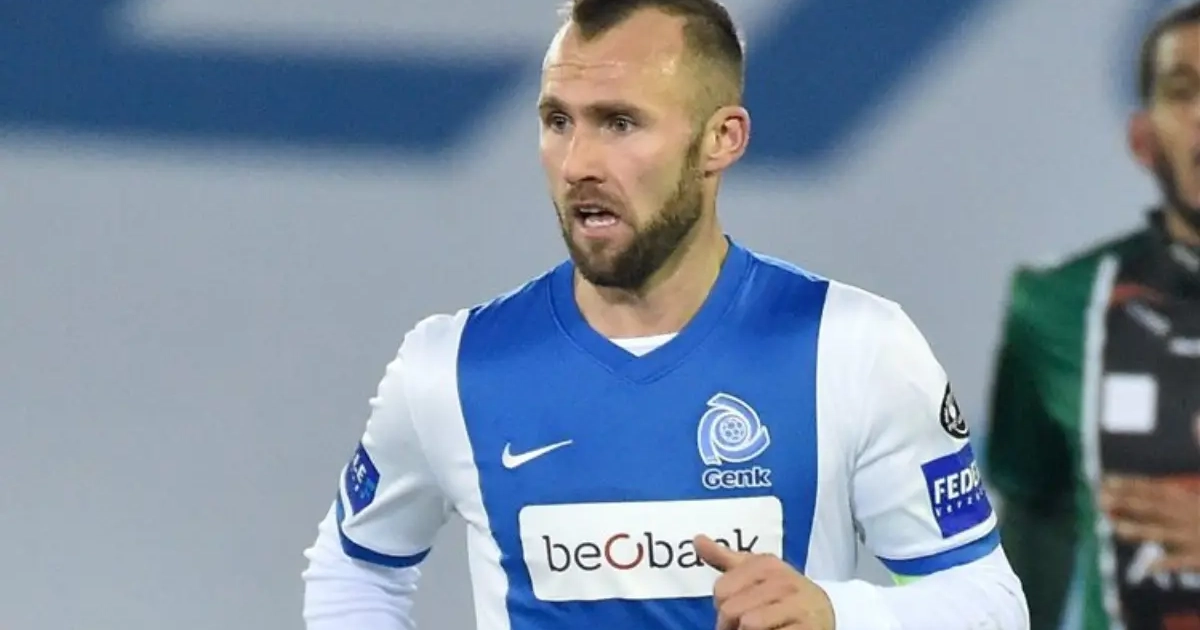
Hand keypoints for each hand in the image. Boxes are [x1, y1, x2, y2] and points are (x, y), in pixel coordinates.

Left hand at [694, 534, 834, 629]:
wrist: (824, 612)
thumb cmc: (781, 592)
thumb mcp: (756, 571)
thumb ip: (725, 558)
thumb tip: (696, 539)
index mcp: (766, 564)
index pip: (721, 590)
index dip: (721, 606)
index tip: (736, 609)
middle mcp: (784, 581)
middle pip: (731, 610)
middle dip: (731, 625)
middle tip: (742, 627)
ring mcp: (798, 606)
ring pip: (749, 624)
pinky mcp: (808, 628)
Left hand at [1101, 475, 1199, 571]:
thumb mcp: (1194, 505)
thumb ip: (1170, 502)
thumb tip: (1135, 500)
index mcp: (1187, 500)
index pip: (1153, 489)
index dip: (1129, 484)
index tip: (1105, 480)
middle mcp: (1188, 515)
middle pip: (1153, 507)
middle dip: (1127, 503)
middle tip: (1100, 500)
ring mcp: (1193, 536)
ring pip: (1162, 533)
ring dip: (1139, 530)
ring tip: (1115, 529)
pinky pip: (1181, 562)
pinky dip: (1166, 564)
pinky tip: (1149, 567)